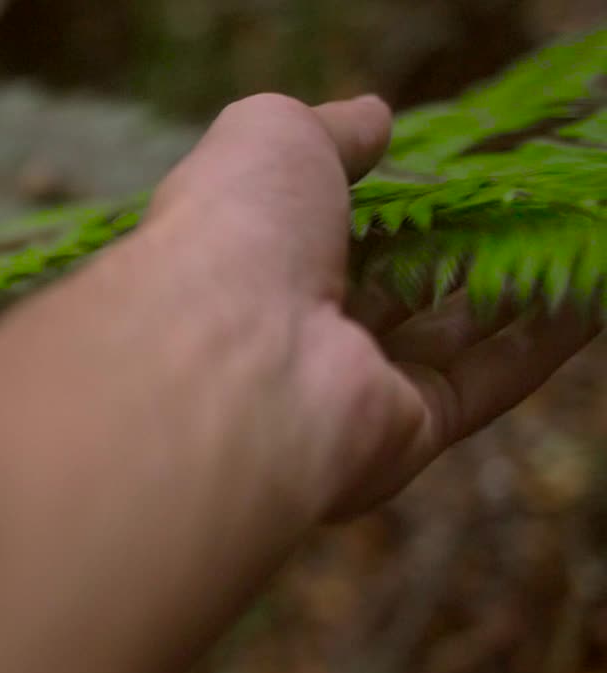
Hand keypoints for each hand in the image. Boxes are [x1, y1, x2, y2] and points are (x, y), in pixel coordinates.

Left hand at [0, 93, 599, 521]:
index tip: (443, 169)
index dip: (381, 199)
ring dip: (516, 286)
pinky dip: (543, 338)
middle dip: (457, 245)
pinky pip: (485, 382)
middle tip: (526, 204)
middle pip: (388, 286)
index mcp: (245, 259)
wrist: (227, 357)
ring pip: (446, 335)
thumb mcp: (272, 137)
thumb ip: (330, 130)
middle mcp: (291, 330)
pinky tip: (589, 292)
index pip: (318, 231)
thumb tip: (374, 117)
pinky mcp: (402, 431)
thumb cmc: (234, 229)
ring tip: (572, 237)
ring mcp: (345, 385)